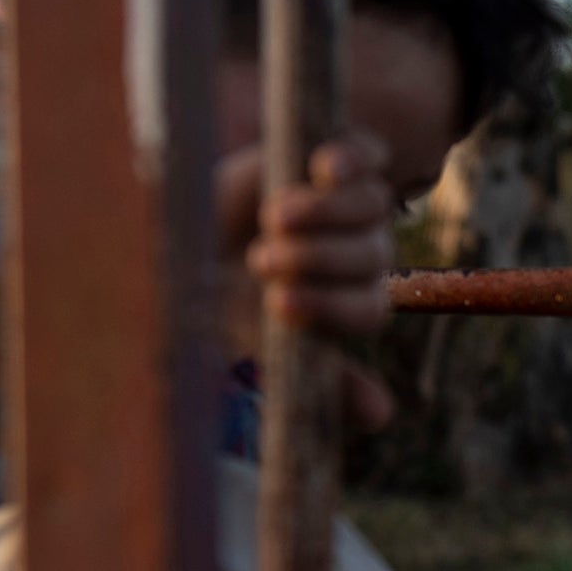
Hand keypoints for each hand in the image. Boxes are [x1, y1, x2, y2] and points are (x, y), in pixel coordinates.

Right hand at [217, 130, 396, 428]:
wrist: (190, 234)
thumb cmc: (224, 302)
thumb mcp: (257, 344)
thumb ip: (316, 379)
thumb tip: (381, 416)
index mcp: (353, 305)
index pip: (366, 310)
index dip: (329, 307)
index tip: (277, 305)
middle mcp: (364, 257)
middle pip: (371, 258)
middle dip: (317, 260)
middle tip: (262, 261)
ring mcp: (354, 207)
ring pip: (371, 207)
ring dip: (323, 213)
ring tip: (273, 218)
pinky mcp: (339, 161)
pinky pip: (369, 154)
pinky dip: (353, 157)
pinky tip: (324, 166)